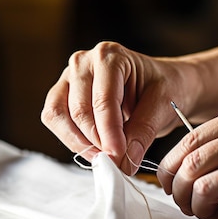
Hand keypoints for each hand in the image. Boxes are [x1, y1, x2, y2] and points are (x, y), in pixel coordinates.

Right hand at [41, 41, 197, 174]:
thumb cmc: (163, 87)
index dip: (109, 133)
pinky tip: (93, 149)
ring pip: (58, 116)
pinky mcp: (61, 94)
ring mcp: (68, 77)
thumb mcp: (163, 105)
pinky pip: (54, 120)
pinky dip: (71, 140)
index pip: (103, 100)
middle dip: (96, 142)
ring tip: (104, 157)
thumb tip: (125, 160)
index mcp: (110, 56)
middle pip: (78, 111)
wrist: (160, 84)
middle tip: (115, 162)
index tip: (119, 157)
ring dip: (80, 143)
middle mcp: (83, 62)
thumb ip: (143, 131)